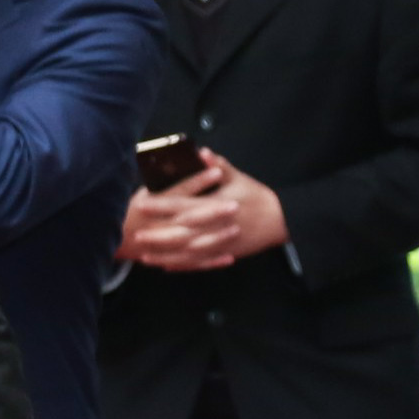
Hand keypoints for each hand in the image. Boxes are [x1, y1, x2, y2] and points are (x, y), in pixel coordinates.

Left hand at [115, 153, 285, 271]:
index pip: (185, 205)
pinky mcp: (226, 253)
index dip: (163, 206)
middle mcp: (217, 226)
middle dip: (159, 235)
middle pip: (183, 232)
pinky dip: (183, 265)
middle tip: (137, 236)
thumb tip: (201, 153)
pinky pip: (201, 262)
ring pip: (190, 252)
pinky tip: (166, 266)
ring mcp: (221, 243)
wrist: (282, 219)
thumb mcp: (238, 178)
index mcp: (217, 204)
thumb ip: (218, 166)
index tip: (142, 205)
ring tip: (145, 256)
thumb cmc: (257, 196)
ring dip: (167, 255)